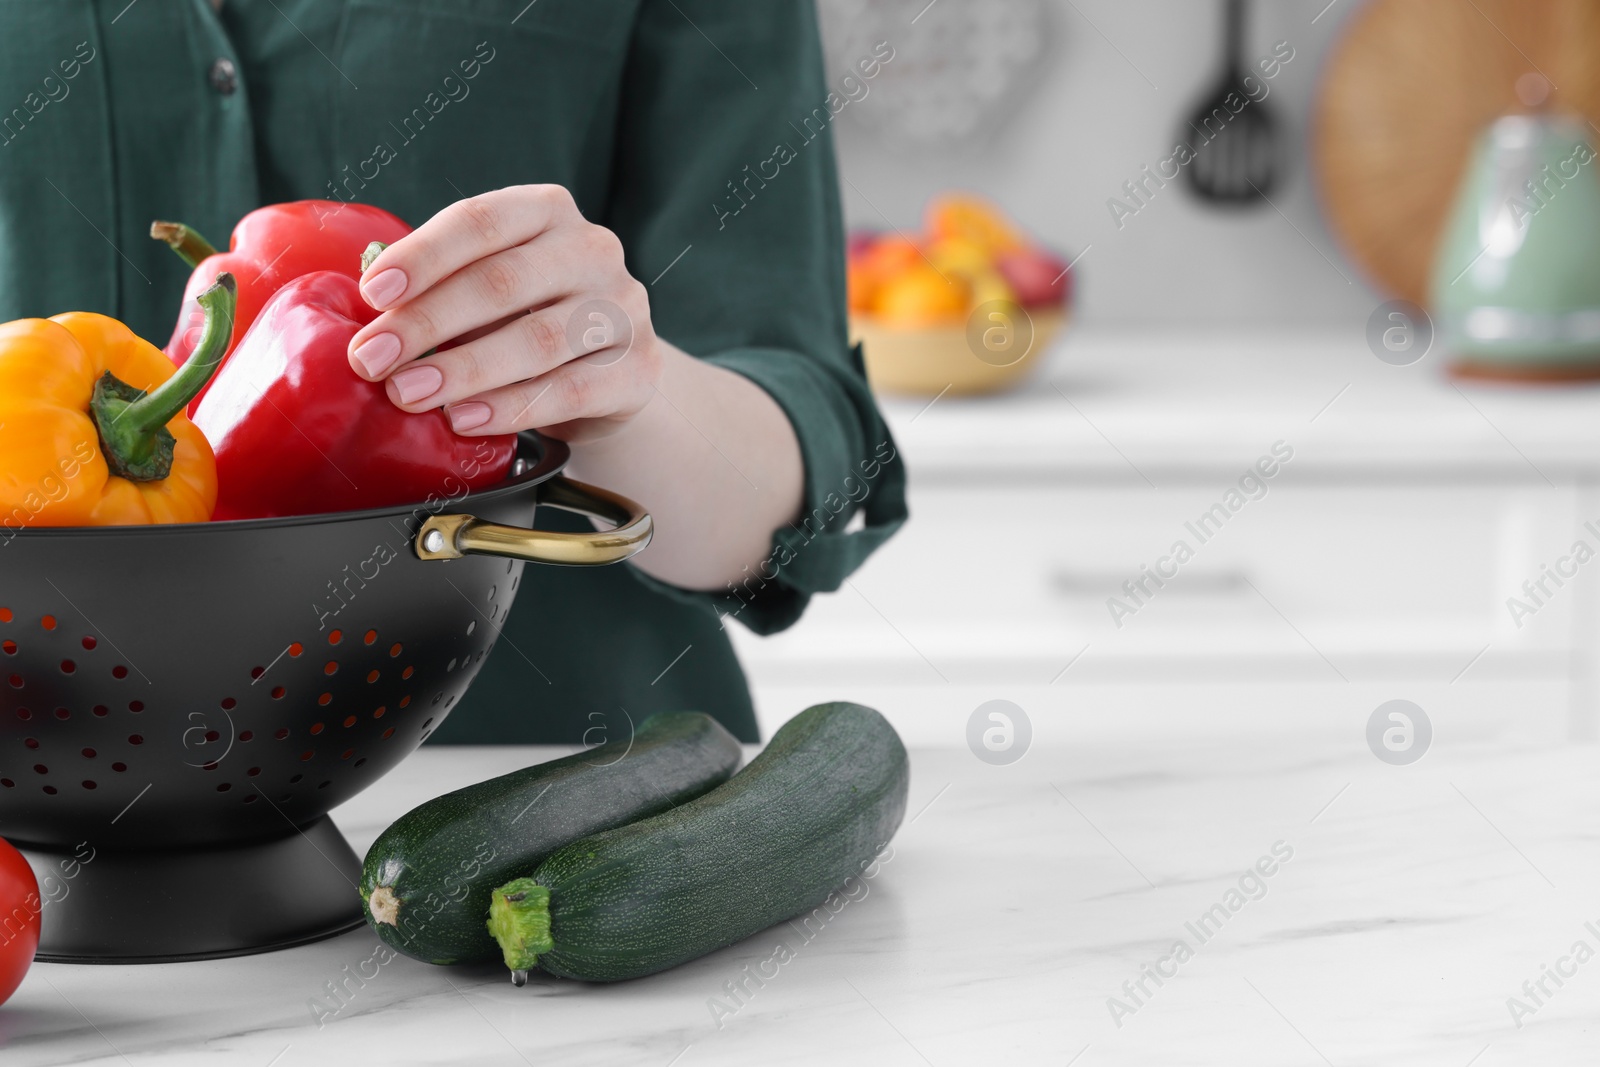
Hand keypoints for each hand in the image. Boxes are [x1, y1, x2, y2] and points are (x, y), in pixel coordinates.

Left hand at [346, 185, 661, 441]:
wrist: (610, 375)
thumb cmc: (529, 319)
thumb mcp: (491, 285)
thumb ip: (442, 284)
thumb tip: (366, 310)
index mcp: (548, 211)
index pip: (480, 221)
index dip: (422, 256)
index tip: (373, 293)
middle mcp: (594, 250)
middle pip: (503, 281)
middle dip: (427, 322)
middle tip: (373, 359)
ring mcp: (624, 309)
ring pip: (538, 339)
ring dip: (464, 370)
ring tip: (409, 394)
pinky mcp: (640, 368)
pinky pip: (570, 390)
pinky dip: (511, 408)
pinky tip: (466, 420)